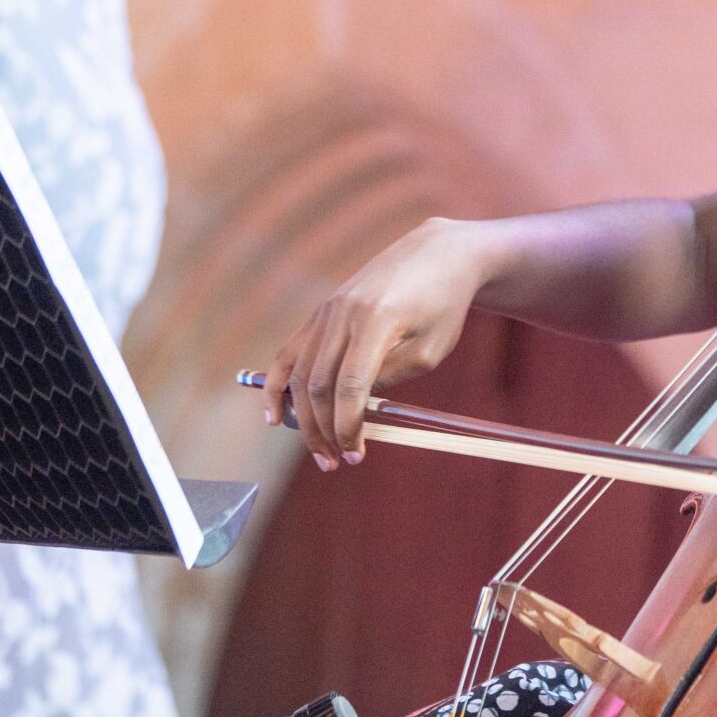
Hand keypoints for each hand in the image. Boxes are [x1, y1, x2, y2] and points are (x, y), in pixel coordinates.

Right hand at [261, 217, 492, 468]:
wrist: (438, 255)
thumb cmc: (443, 306)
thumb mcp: (431, 350)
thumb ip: (390, 378)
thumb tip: (352, 408)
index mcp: (376, 319)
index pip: (350, 386)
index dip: (348, 426)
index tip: (355, 454)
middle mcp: (343, 312)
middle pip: (319, 384)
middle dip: (324, 430)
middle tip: (336, 462)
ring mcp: (327, 310)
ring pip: (300, 373)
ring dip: (304, 418)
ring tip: (318, 450)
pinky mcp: (322, 311)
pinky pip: (290, 353)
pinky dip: (278, 385)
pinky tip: (273, 415)